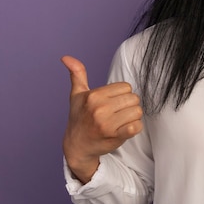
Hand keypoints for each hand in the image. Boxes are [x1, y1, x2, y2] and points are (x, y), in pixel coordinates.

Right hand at [61, 55, 142, 182]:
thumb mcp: (76, 95)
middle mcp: (99, 109)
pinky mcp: (115, 137)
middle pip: (134, 98)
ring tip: (121, 121)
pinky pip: (137, 126)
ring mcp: (107, 124)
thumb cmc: (79, 118)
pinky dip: (135, 128)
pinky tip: (124, 129)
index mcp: (93, 96)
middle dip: (129, 105)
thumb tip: (66, 57)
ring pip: (137, 112)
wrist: (77, 146)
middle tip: (118, 112)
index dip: (122, 94)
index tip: (113, 102)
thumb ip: (77, 74)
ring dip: (133, 117)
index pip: (126, 87)